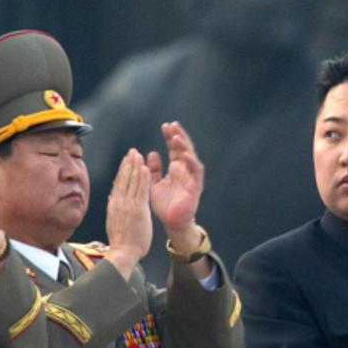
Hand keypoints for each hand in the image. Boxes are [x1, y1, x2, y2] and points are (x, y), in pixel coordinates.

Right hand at [104, 149, 152, 279]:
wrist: (123, 252)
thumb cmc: (121, 242)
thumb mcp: (113, 222)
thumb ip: (115, 210)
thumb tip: (112, 200)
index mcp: (114, 206)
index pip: (118, 184)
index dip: (122, 171)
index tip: (125, 161)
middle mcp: (119, 203)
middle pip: (124, 179)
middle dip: (128, 164)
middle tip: (132, 151)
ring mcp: (128, 205)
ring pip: (132, 182)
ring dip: (135, 167)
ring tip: (138, 155)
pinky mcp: (138, 210)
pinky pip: (141, 190)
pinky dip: (142, 179)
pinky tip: (145, 168)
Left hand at [148, 121, 203, 237]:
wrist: (171, 222)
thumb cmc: (164, 204)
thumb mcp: (154, 184)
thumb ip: (153, 170)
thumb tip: (151, 153)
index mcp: (176, 168)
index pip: (174, 148)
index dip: (170, 137)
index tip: (165, 126)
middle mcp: (185, 170)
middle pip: (184, 148)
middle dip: (178, 136)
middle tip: (172, 125)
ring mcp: (191, 177)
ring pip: (191, 157)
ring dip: (184, 146)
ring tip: (176, 136)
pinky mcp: (196, 186)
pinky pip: (196, 171)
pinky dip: (191, 162)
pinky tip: (184, 154)